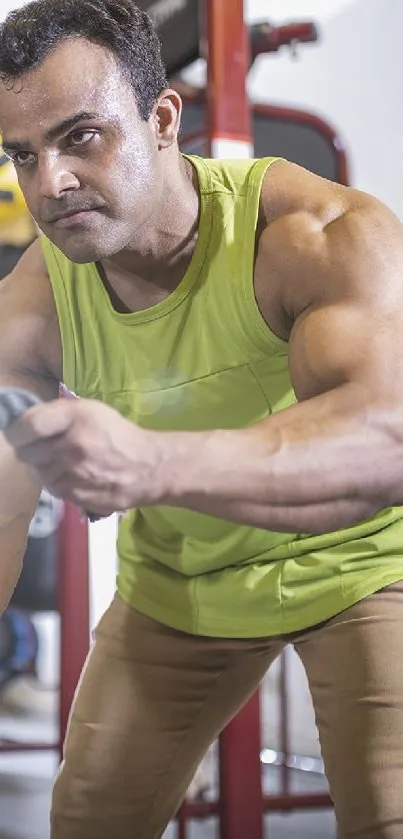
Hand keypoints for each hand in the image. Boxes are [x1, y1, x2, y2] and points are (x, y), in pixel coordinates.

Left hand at [4, 398, 162, 515]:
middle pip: (26, 453)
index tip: (21, 433)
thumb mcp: (91, 411)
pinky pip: (51, 488)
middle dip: (31, 449)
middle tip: (46, 447)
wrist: (149, 468)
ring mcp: (73, 474)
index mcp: (75, 418)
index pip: (27, 426)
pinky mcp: (75, 496)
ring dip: (45, 467)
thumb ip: (57, 414)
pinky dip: (57, 481)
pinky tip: (74, 475)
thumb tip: (25, 425)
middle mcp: (71, 446)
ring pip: (38, 472)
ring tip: (65, 462)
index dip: (18, 431)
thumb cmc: (117, 435)